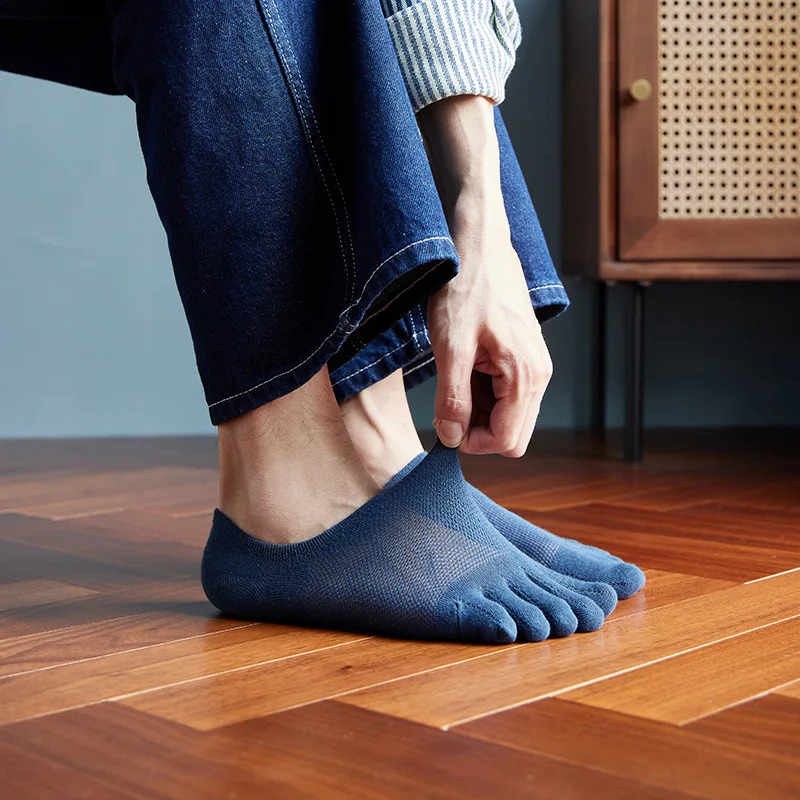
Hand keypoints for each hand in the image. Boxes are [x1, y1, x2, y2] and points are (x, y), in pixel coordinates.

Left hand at [428, 200, 552, 456]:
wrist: (480, 247)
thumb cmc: (466, 288)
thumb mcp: (450, 347)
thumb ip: (452, 398)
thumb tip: (452, 438)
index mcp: (525, 377)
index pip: (506, 442)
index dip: (471, 441)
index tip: (445, 421)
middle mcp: (538, 377)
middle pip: (512, 435)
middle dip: (477, 428)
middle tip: (448, 401)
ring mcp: (534, 367)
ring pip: (508, 416)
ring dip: (478, 409)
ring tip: (456, 376)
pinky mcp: (525, 358)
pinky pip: (506, 395)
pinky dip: (483, 393)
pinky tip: (466, 368)